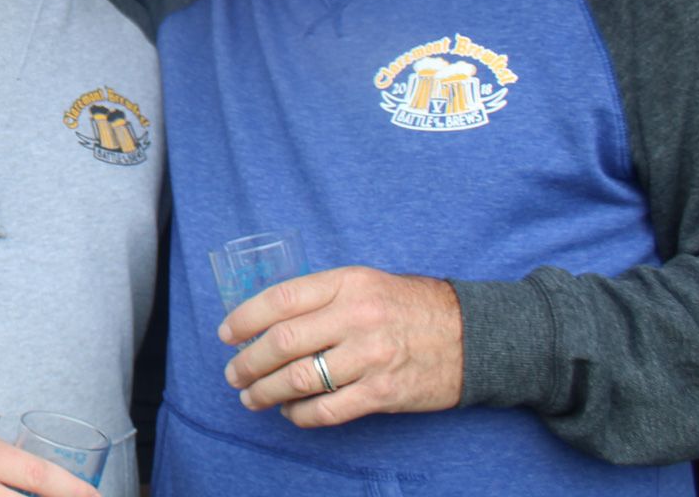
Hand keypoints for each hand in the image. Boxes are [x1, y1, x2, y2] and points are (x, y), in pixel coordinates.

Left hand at [220, 266, 462, 427]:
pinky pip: (328, 409)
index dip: (245, 318)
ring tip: (252, 396)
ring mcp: (370, 356)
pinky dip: (301, 414)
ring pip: (299, 379)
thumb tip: (266, 318)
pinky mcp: (384, 392)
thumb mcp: (365, 283)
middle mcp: (356, 317)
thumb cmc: (409, 307)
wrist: (472, 336)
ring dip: (266, 392)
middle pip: (282, 342)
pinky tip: (291, 412)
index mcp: (347, 284)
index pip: (281, 299)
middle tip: (233, 374)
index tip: (226, 334)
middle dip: (248, 362)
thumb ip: (322, 296)